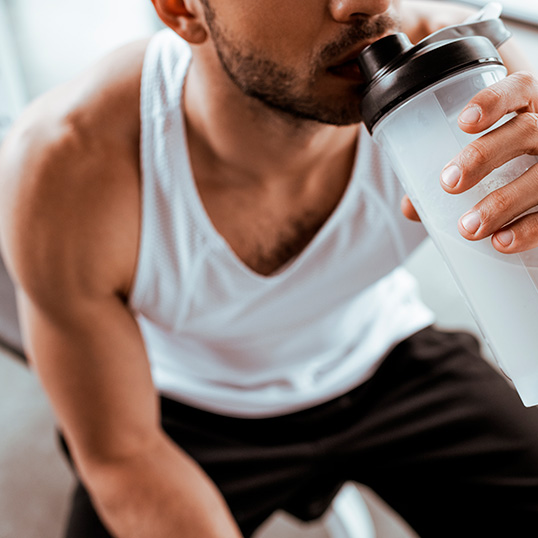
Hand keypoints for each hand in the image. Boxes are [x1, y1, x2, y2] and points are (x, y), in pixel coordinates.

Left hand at [439, 71, 537, 252]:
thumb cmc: (509, 168)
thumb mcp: (485, 163)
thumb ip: (451, 178)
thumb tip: (411, 207)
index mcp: (529, 109)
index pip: (519, 89)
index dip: (494, 101)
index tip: (463, 123)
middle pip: (527, 131)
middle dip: (483, 156)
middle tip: (449, 183)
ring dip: (502, 203)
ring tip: (468, 227)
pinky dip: (528, 230)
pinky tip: (501, 241)